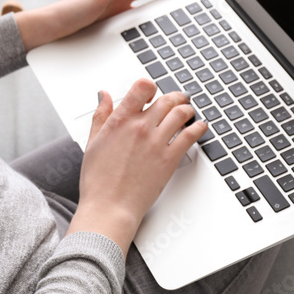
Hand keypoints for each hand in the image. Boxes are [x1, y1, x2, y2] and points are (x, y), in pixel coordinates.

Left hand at [16, 0, 192, 51]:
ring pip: (138, 15)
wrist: (43, 34)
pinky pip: (129, 29)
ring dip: (155, 15)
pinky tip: (146, 40)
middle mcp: (112, 3)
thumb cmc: (65, 15)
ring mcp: (108, 17)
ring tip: (174, 19)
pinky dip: (141, 31)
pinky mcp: (102, 31)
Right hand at [66, 79, 207, 254]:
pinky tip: (200, 127)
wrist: (110, 207)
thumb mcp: (93, 141)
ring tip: (189, 111)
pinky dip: (198, 127)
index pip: (142, 87)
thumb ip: (100, 115)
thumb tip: (104, 95)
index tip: (152, 91)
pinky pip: (190, 135)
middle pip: (166, 99)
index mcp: (120, 120)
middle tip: (178, 99)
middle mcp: (141, 127)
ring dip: (187, 109)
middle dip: (174, 96)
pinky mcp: (170, 159)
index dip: (149, 86)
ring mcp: (157, 142)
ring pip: (180, 114)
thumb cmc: (98, 180)